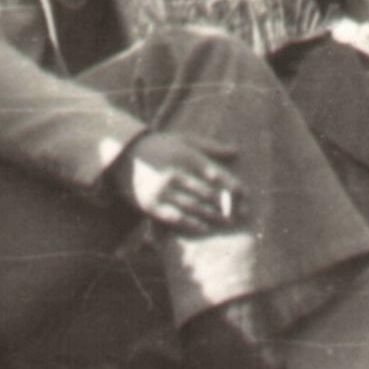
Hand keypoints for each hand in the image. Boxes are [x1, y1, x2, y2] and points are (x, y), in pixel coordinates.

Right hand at [108, 130, 242, 235]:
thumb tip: (236, 150)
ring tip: (226, 222)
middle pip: (208, 193)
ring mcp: (163, 190)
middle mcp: (175, 173)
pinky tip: (204, 228)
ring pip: (194, 207)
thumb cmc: (159, 146)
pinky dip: (191, 224)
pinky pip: (176, 217)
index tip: (246, 197)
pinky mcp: (151, 204)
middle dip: (226, 205)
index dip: (232, 187)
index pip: (216, 174)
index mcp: (186, 156)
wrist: (122, 155)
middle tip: (241, 215)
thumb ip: (210, 147)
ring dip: (212, 216)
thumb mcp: (184, 140)